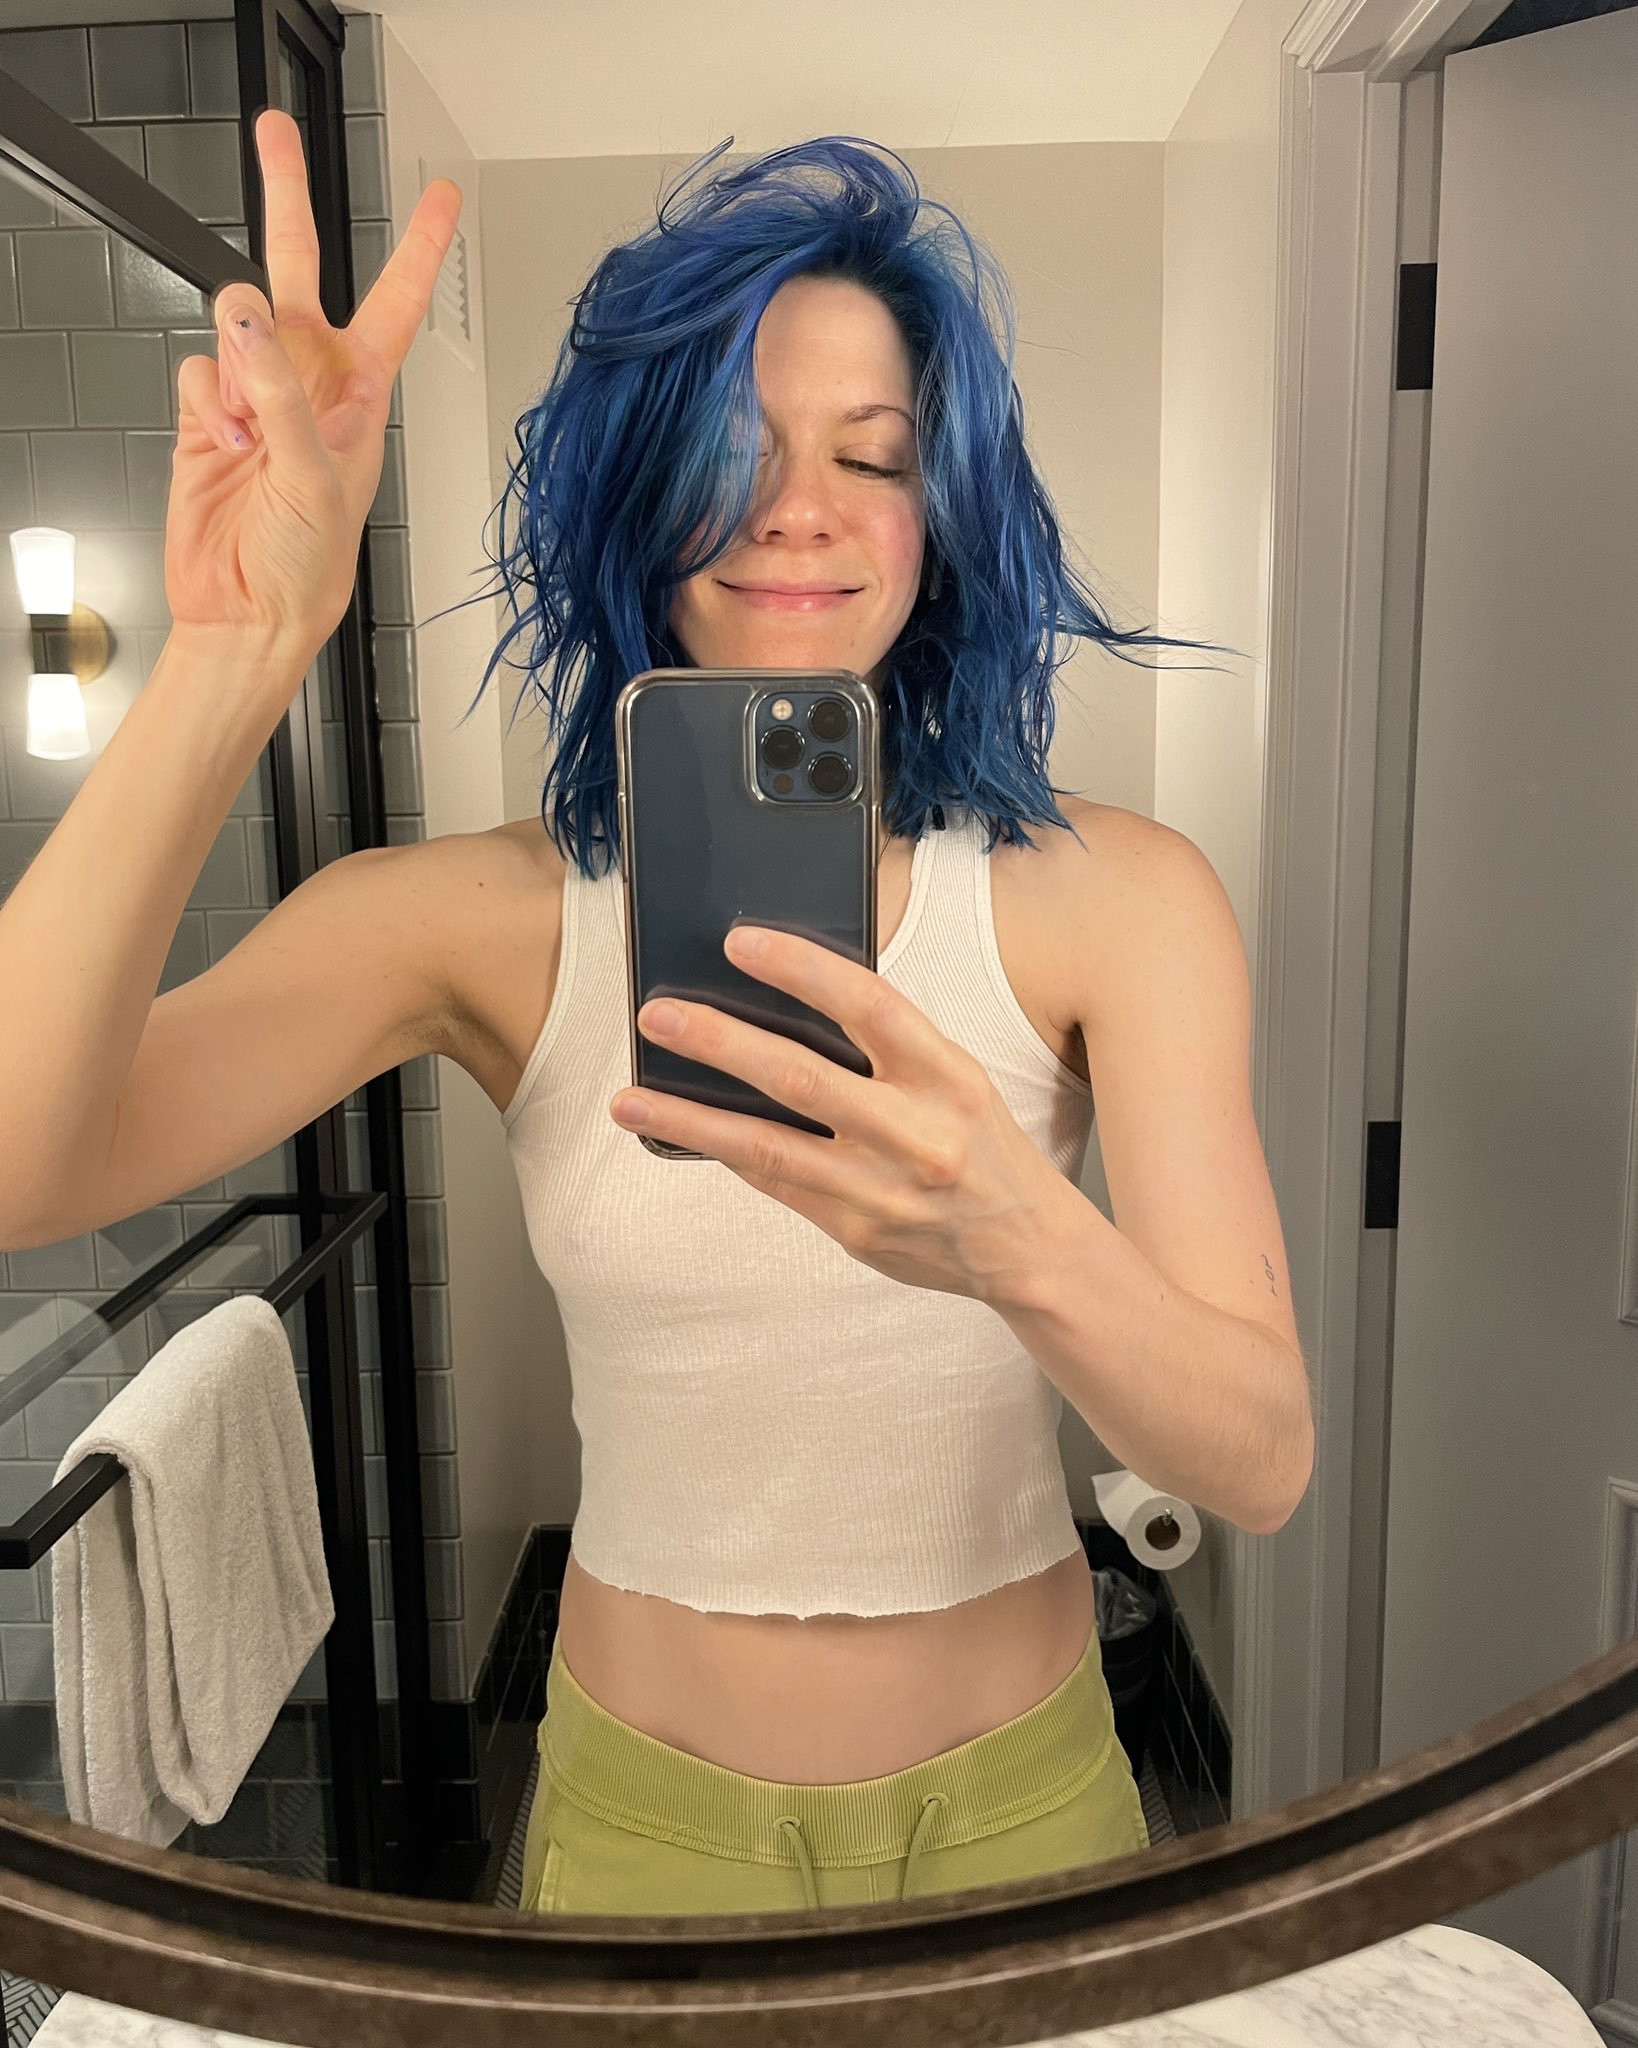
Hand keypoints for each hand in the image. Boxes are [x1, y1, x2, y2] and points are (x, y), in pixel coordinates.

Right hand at [165, 108, 460, 659]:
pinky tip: (226, 443)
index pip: (395, 303)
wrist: (249, 611)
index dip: (417, 247)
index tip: (440, 197)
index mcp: (362, 395)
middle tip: (274, 131)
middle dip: (287, 196)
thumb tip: (246, 318)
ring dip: (239, 366)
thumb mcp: (318, 476)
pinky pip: (198, 369)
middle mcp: (310, 383)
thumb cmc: (310, 566)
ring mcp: (257, 394)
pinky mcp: (209, 414)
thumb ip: (284, 394)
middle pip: (298, 269)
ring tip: (252, 430)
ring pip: (236, 320)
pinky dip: (207, 403)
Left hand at [609, 927, 1070, 1303]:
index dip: (803, 969)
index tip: (741, 941)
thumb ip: (887, 1047)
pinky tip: (682, 1131)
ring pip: (768, 1146)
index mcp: (949, 1075)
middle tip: (658, 1014)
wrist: (1026, 1247)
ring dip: (691, 1117)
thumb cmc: (980, 1144)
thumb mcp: (955, 1078)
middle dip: (719, 1042)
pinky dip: (727, 1154)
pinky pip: (776, 1184)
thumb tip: (785, 1003)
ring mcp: (883, 1187)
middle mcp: (917, 1131)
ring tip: (631, 1097)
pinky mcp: (856, 1230)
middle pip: (801, 1078)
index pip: (871, 1005)